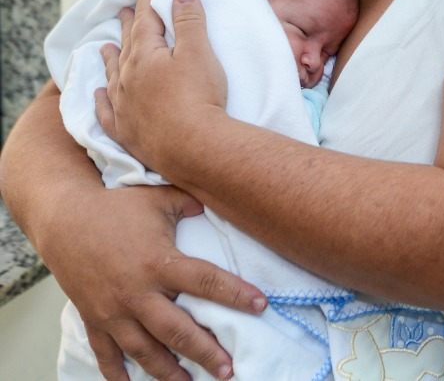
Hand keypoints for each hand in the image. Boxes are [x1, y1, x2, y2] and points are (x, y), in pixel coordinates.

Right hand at [40, 183, 264, 380]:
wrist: (63, 219)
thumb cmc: (115, 206)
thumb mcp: (158, 198)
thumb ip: (190, 203)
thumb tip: (214, 203)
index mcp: (160, 262)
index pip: (206, 281)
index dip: (236, 294)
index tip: (261, 306)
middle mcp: (137, 293)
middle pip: (177, 331)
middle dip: (206, 352)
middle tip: (229, 370)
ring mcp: (113, 311)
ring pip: (145, 350)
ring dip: (168, 372)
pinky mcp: (93, 319)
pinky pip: (106, 354)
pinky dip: (118, 373)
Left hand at [96, 0, 227, 171]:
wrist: (192, 145)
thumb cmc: (199, 96)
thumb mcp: (199, 51)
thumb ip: (189, 20)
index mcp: (145, 55)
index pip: (145, 20)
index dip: (147, 0)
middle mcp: (127, 78)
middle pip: (127, 45)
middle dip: (127, 26)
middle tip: (122, 11)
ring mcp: (123, 106)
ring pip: (112, 76)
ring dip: (110, 59)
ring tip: (105, 48)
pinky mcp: (125, 131)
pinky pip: (106, 112)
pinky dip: (102, 101)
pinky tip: (99, 95)